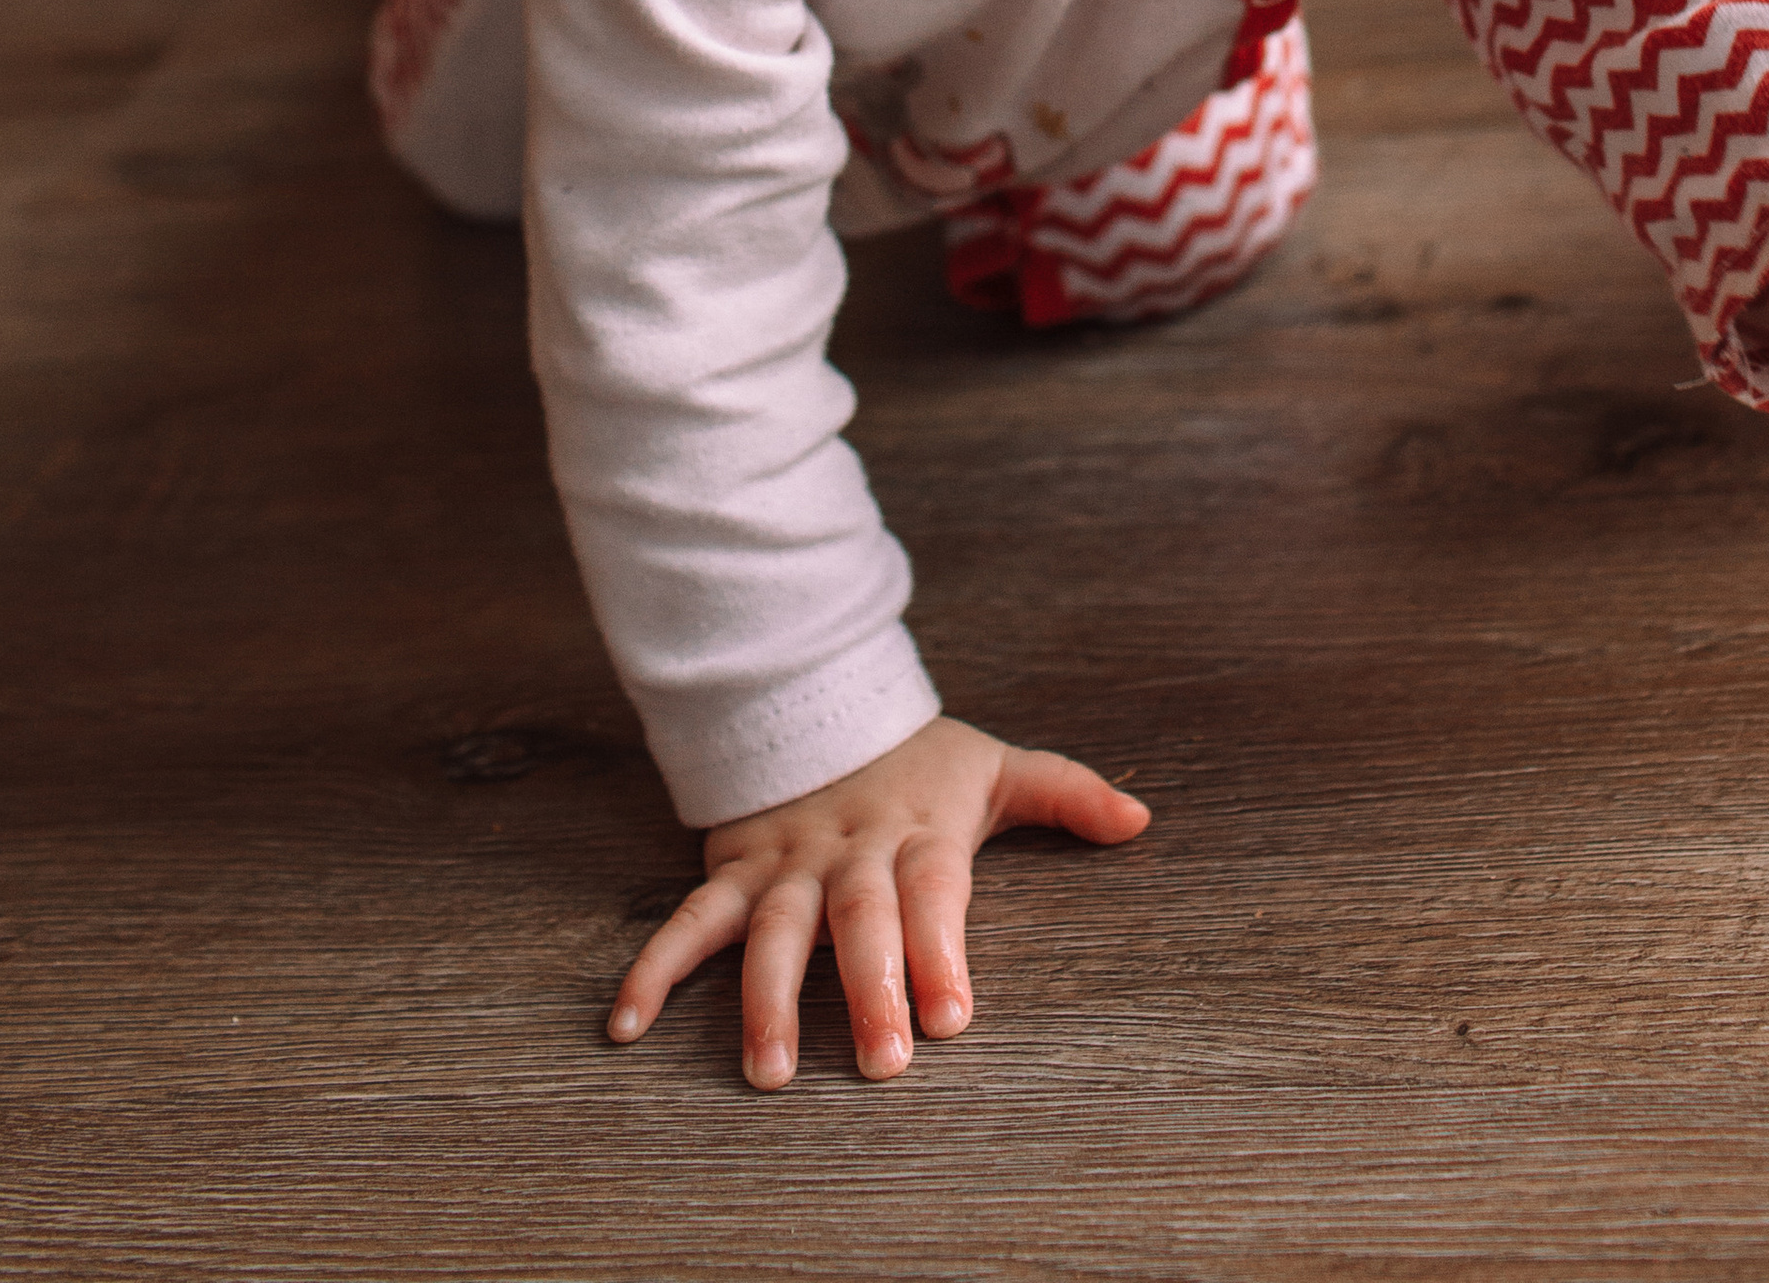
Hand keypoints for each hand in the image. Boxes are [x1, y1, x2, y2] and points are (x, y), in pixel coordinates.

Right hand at [606, 714, 1149, 1087]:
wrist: (816, 698)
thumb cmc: (918, 759)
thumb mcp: (995, 765)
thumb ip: (1066, 794)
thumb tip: (1141, 820)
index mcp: (917, 831)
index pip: (933, 892)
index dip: (941, 949)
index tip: (953, 1014)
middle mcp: (848, 850)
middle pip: (857, 918)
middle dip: (866, 988)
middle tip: (879, 1063)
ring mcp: (784, 862)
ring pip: (771, 931)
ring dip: (764, 999)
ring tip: (768, 1071)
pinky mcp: (732, 870)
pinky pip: (689, 922)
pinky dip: (655, 969)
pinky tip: (627, 1025)